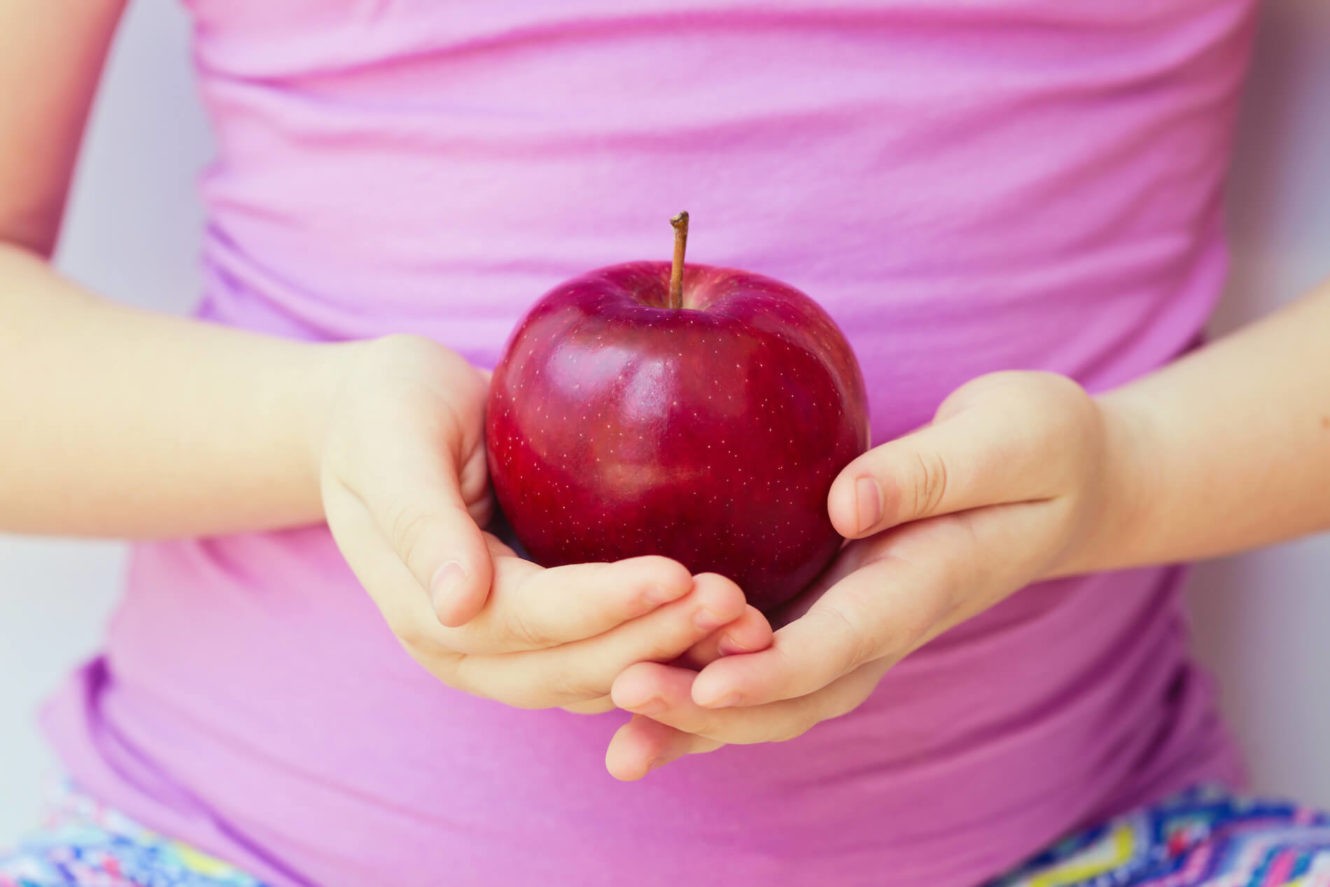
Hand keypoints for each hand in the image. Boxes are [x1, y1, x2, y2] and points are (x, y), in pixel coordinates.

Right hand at [319, 335, 772, 711]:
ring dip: (678, 657)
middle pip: (576, 666)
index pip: (531, 620)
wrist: (384, 419)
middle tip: (738, 604)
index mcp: (428, 611)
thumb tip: (456, 603)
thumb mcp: (394, 444)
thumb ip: (422, 522)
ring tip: (752, 622)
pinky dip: (672, 649)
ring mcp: (513, 651)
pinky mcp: (552, 631)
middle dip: (659, 641)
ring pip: (604, 678)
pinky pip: (617, 656)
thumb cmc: (387, 415)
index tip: (677, 575)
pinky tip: (732, 622)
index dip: (604, 605)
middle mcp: (471, 648)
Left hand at [604, 371, 1114, 777]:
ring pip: (776, 696)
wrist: (1066, 484)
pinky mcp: (832, 609)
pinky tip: (639, 690)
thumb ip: (930, 472)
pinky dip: (706, 692)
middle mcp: (883, 622)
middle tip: (622, 695)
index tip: (708, 685)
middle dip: (710, 711)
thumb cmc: (1039, 449)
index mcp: (924, 584)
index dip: (775, 672)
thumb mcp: (1007, 437)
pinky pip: (765, 664)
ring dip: (698, 720)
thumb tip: (845, 503)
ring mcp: (856, 625)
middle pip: (795, 693)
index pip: (843, 643)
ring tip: (616, 731)